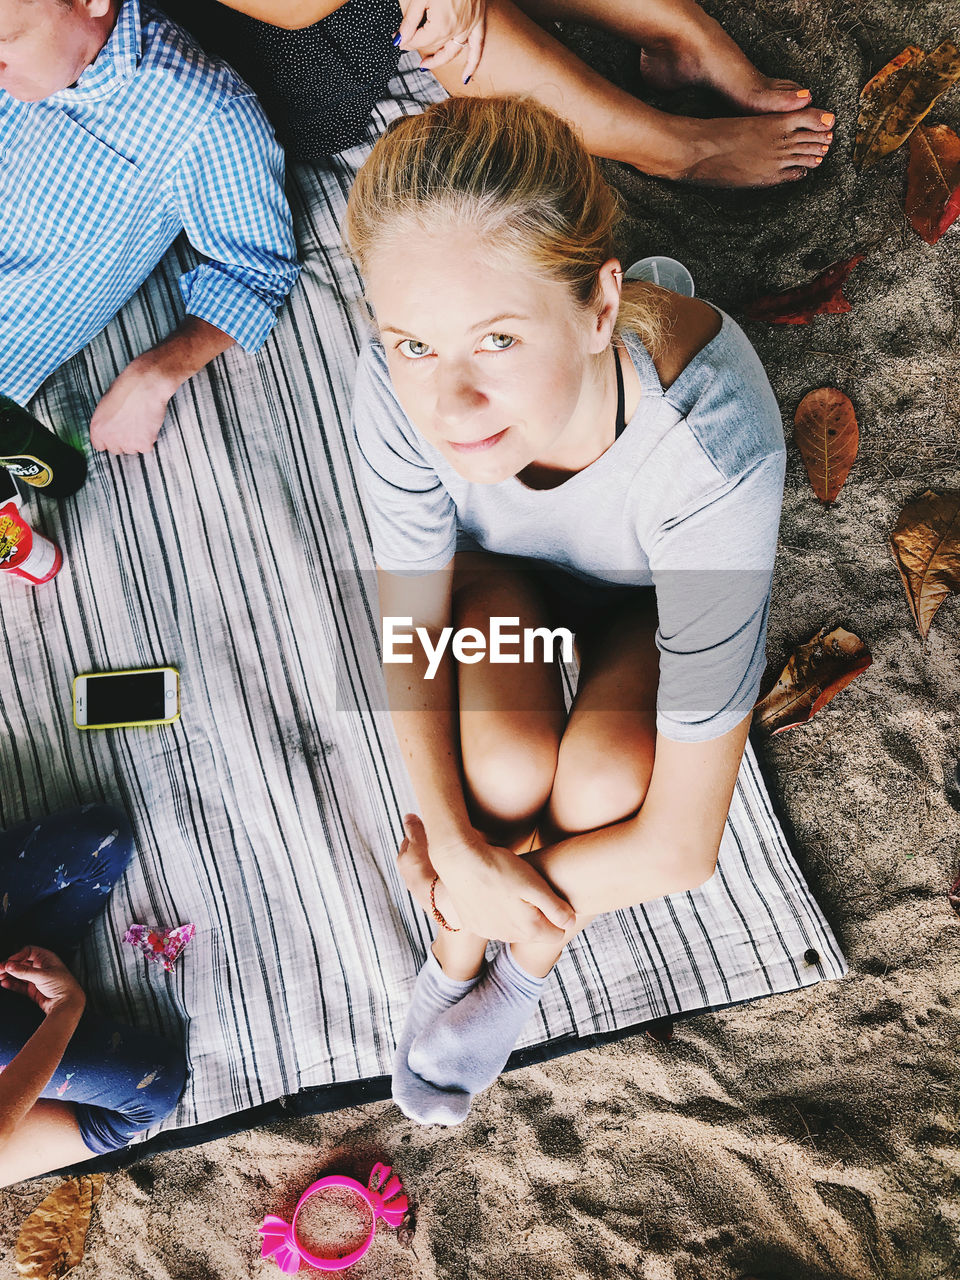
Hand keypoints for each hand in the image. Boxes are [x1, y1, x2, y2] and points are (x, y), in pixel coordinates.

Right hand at [0, 946, 85, 1016]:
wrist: (67, 1004)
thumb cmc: (62, 986)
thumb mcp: (42, 976)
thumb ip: (24, 971)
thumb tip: (9, 965)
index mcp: (46, 958)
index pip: (28, 952)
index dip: (17, 956)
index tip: (9, 962)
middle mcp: (41, 967)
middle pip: (21, 963)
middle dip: (10, 966)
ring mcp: (36, 978)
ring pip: (19, 974)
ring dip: (8, 974)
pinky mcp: (33, 989)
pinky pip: (19, 985)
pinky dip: (11, 983)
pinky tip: (3, 982)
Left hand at [90, 354, 176, 454]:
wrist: (145, 385)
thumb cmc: (126, 389)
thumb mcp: (105, 405)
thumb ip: (105, 421)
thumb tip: (111, 428)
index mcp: (97, 428)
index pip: (100, 446)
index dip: (110, 439)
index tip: (117, 434)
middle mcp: (109, 438)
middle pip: (117, 449)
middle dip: (124, 440)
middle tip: (132, 425)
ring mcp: (126, 443)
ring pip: (132, 449)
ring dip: (137, 440)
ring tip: (141, 421)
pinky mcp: (142, 444)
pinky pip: (146, 447)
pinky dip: (149, 438)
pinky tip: (148, 424)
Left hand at [396, 0, 485, 80]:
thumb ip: (409, 21)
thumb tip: (399, 40)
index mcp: (442, 25)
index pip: (420, 41)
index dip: (406, 41)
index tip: (396, 39)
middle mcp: (457, 29)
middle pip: (435, 46)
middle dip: (419, 48)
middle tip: (405, 47)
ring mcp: (470, 26)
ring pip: (454, 52)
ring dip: (440, 60)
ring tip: (426, 65)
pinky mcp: (478, 20)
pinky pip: (478, 47)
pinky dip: (472, 63)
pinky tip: (466, 76)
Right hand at [432, 829, 575, 944]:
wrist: (458, 860)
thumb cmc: (499, 867)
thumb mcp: (534, 883)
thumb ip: (555, 907)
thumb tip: (570, 923)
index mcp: (528, 928)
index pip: (556, 934)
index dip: (557, 916)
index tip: (550, 897)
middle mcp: (508, 936)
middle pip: (534, 933)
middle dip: (537, 915)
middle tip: (530, 889)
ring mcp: (488, 932)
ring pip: (513, 929)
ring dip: (516, 914)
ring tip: (510, 888)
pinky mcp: (472, 925)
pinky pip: (493, 924)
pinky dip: (496, 912)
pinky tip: (492, 892)